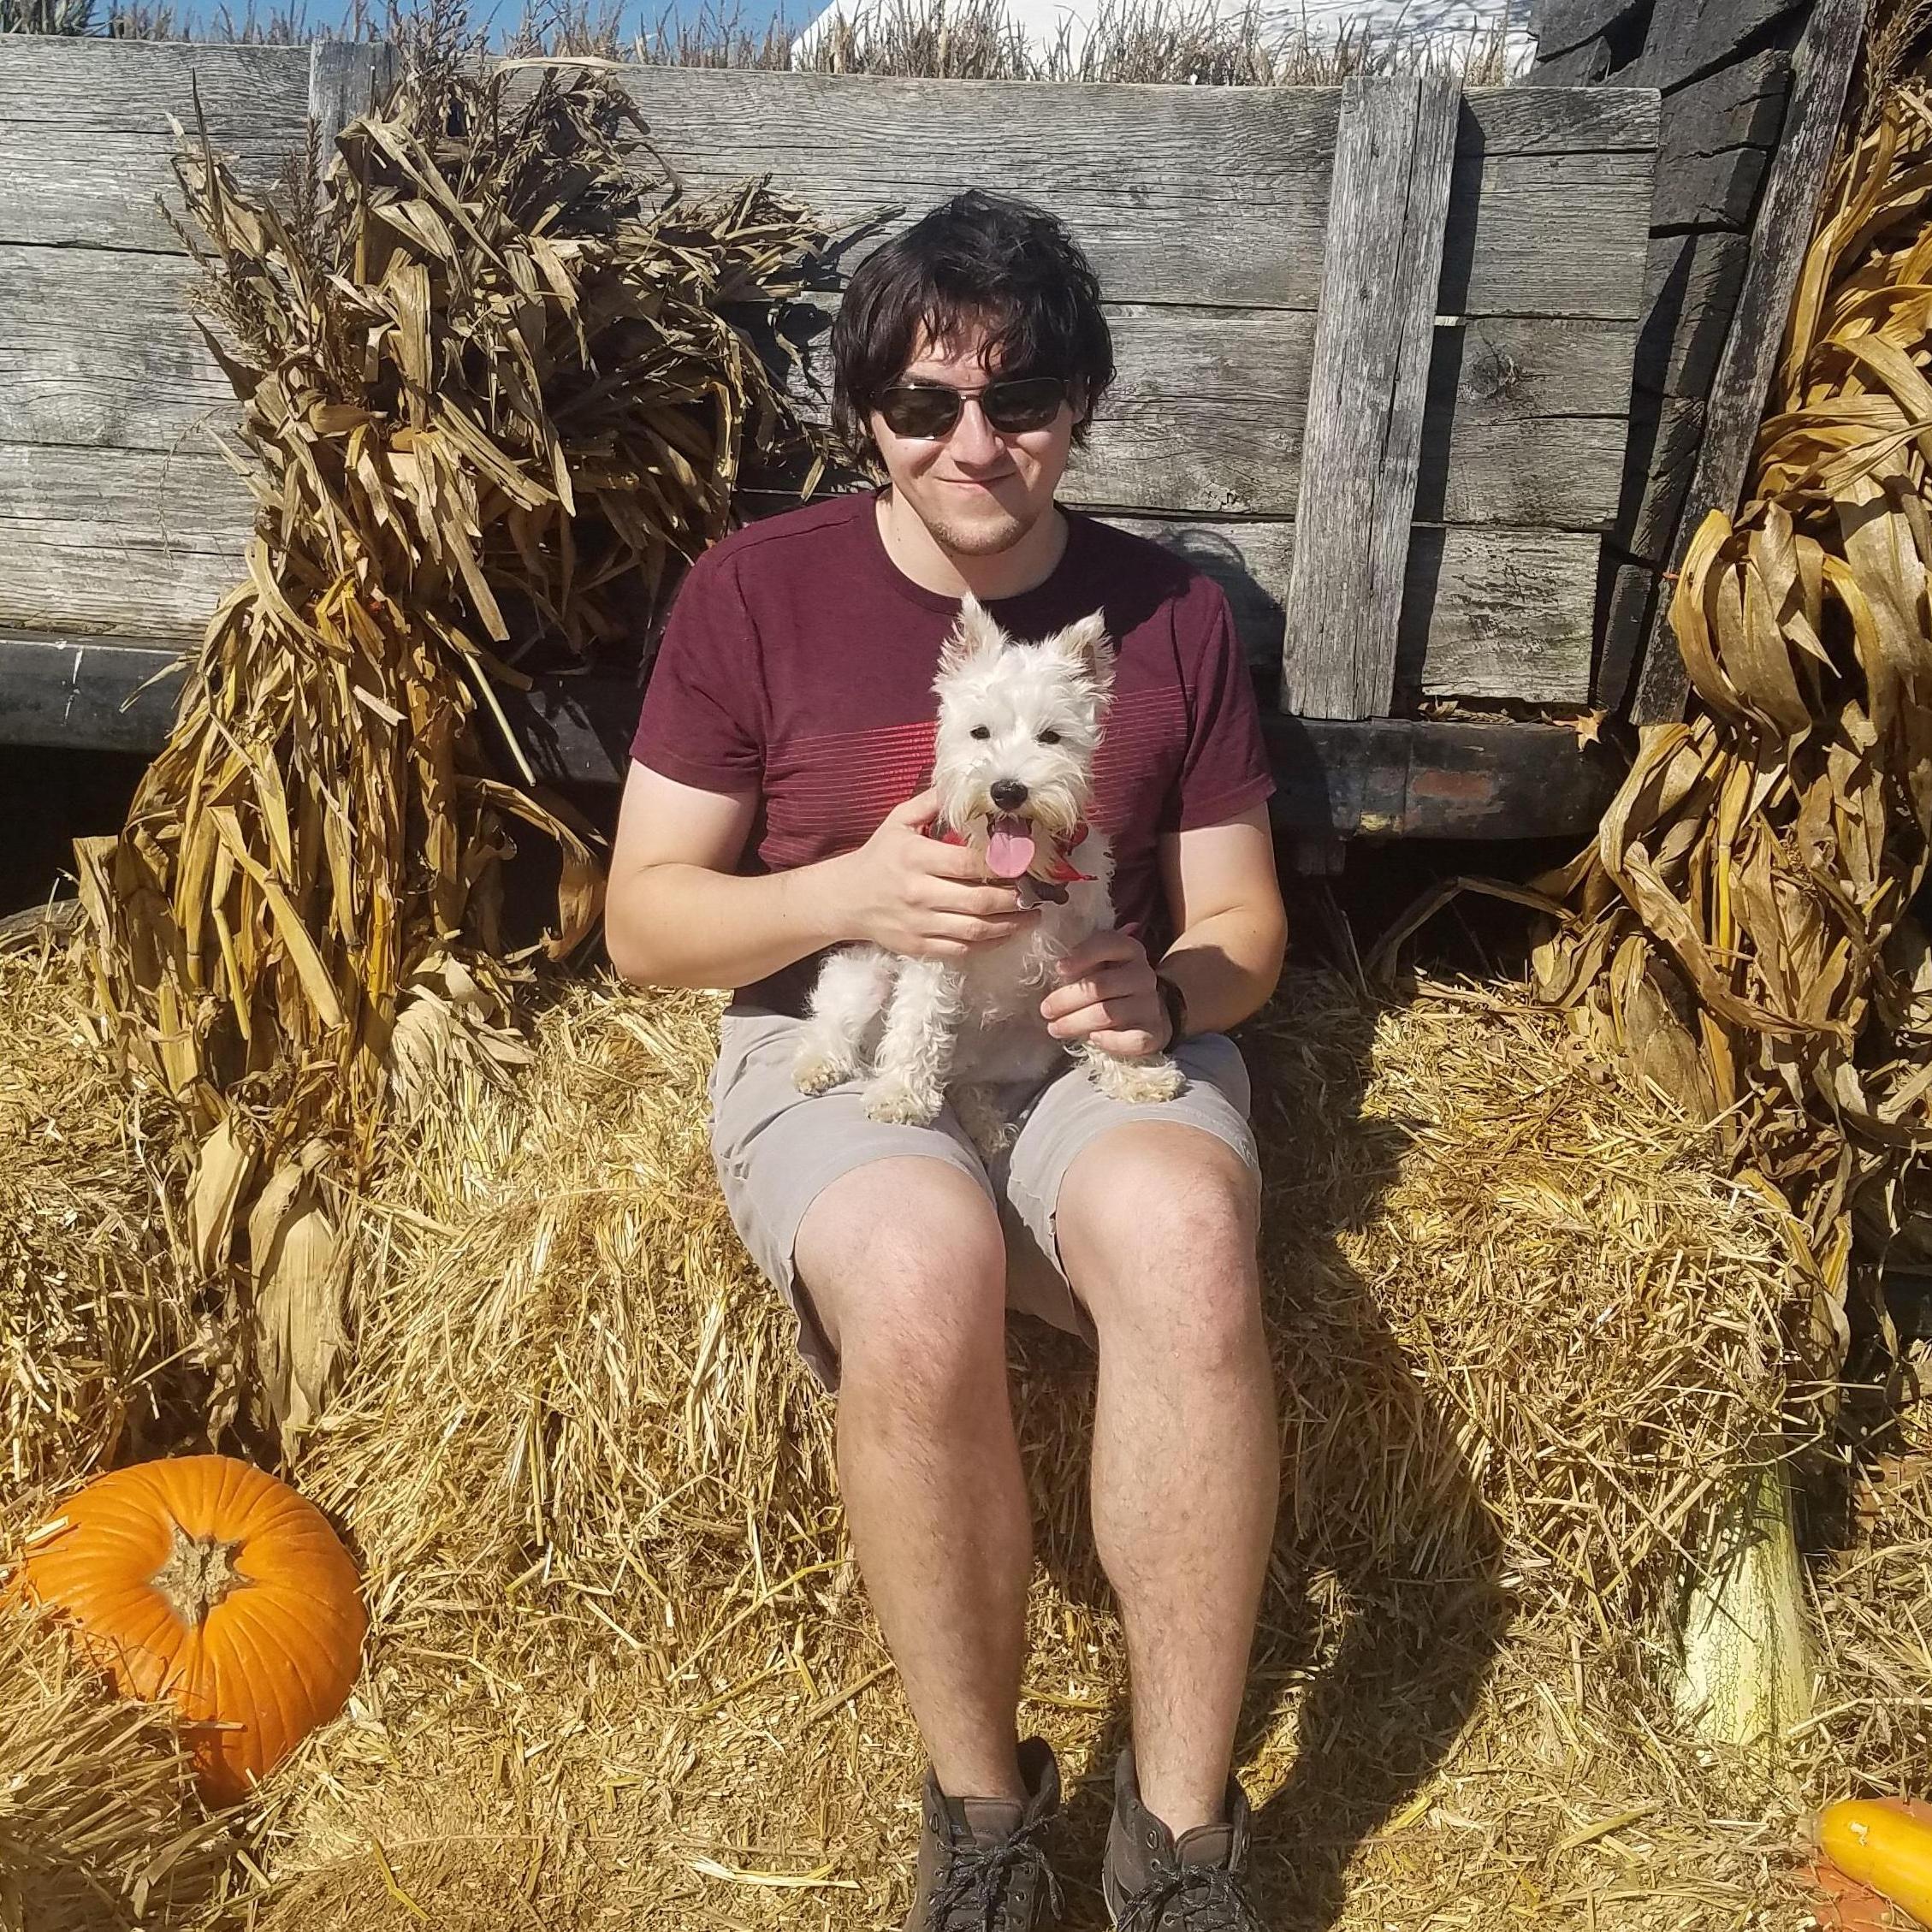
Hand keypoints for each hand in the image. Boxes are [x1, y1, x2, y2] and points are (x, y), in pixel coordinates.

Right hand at [827, 788, 1035, 958]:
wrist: (845, 899)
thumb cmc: (878, 856)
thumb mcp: (899, 821)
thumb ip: (933, 802)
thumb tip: (964, 783)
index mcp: (916, 857)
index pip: (969, 862)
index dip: (1002, 864)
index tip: (1025, 861)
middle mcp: (919, 892)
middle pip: (979, 900)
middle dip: (1014, 898)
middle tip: (1036, 892)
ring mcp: (919, 924)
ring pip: (975, 930)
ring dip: (1010, 924)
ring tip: (1032, 916)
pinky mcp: (919, 947)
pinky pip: (961, 950)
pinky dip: (988, 944)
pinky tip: (1005, 932)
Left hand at [1040, 930, 1169, 1056]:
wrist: (1142, 1015)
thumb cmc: (1109, 987)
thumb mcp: (1096, 968)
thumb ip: (1079, 964)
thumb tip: (1059, 970)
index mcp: (1129, 950)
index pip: (1109, 944)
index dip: (1083, 955)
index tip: (1059, 969)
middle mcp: (1144, 975)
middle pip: (1101, 986)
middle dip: (1067, 999)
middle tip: (1045, 1010)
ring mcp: (1151, 1004)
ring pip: (1109, 1014)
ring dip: (1076, 1023)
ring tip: (1055, 1028)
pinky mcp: (1155, 1032)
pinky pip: (1132, 1039)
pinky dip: (1111, 1040)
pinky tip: (1093, 1039)